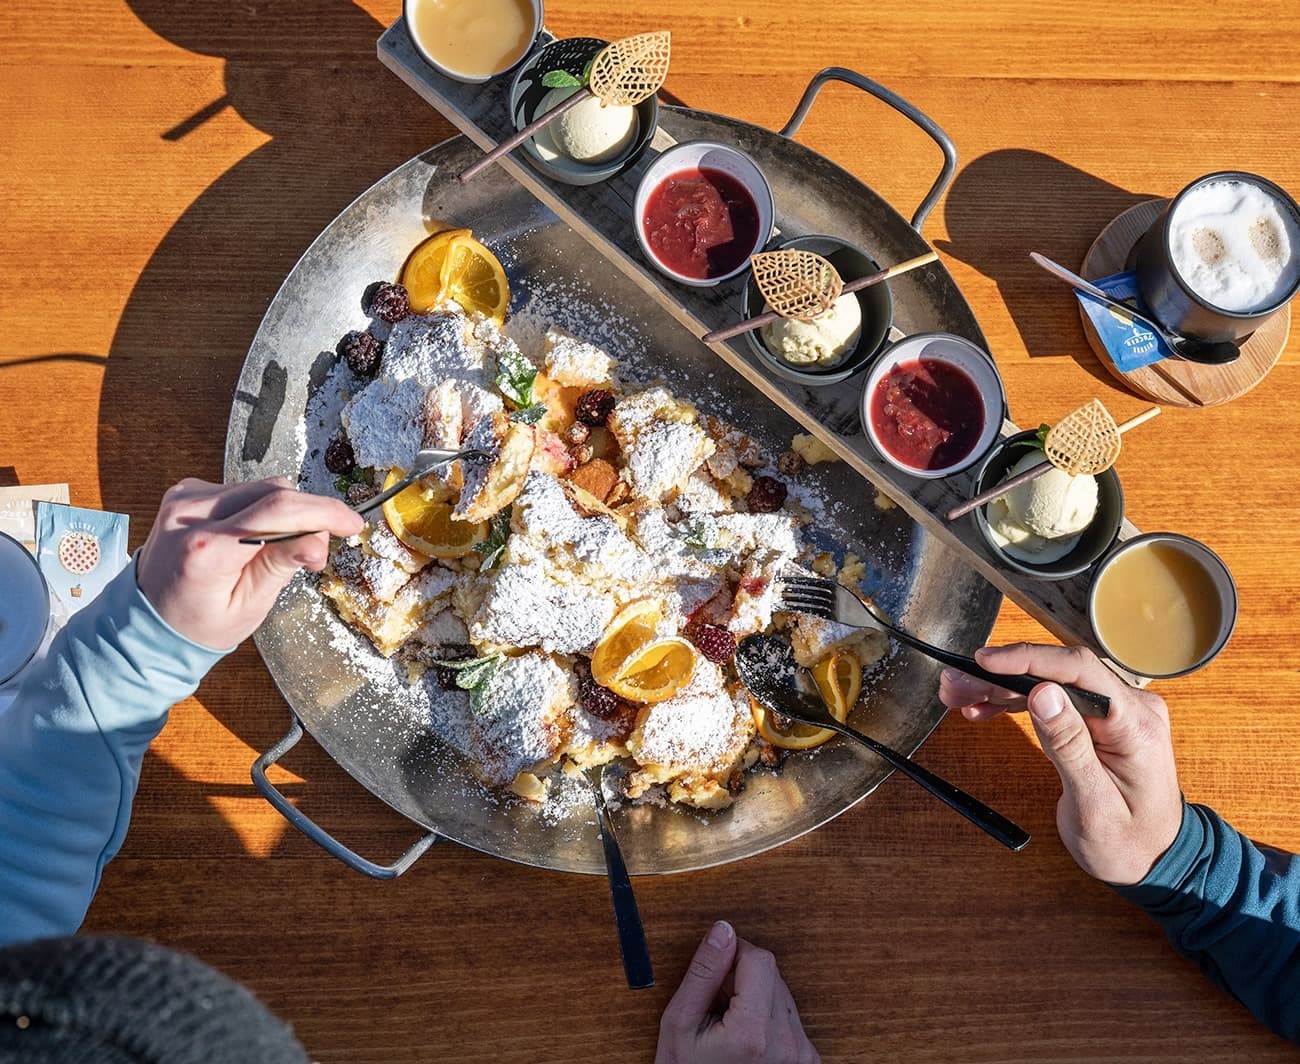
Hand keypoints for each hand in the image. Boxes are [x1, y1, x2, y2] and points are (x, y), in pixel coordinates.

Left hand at [136, 478, 362, 649]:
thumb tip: (319, 540)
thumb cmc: (197, 624)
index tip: (352, 524)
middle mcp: (190, 513)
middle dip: (308, 514)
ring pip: (261, 486)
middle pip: (274, 491)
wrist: (146, 621)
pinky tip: (254, 537)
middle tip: (317, 549)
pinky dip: (260, 509)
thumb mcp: (247, 607)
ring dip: (284, 512)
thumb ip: (281, 565)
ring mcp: (184, 498)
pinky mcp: (186, 492)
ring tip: (281, 548)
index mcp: (206, 548)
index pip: (278, 510)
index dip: (324, 512)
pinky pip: (242, 489)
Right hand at [656, 922, 818, 1063]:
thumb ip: (703, 973)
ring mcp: (802, 1056)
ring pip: (782, 993)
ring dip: (756, 998)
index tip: (714, 972)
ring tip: (729, 1028)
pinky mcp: (808, 1061)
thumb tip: (722, 930)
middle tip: (715, 1007)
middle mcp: (787, 1045)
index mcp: (753, 1034)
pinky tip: (747, 1042)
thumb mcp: (680, 1025)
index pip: (759, 958)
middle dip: (742, 978)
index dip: (732, 955)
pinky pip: (791, 1018)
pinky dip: (769, 1018)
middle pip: (772, 974)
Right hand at [939, 643, 1182, 886]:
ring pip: (1049, 684)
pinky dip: (1016, 702)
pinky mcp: (1099, 720)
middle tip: (954, 685)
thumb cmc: (1129, 845)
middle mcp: (1130, 707)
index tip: (985, 661)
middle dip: (1001, 676)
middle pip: (1057, 674)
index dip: (1028, 660)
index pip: (1079, 671)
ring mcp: (1115, 712)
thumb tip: (1044, 694)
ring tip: (957, 694)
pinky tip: (984, 708)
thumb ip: (1069, 746)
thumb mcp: (1094, 805)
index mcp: (1135, 724)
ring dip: (1001, 687)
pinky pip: (1053, 699)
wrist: (1154, 862)